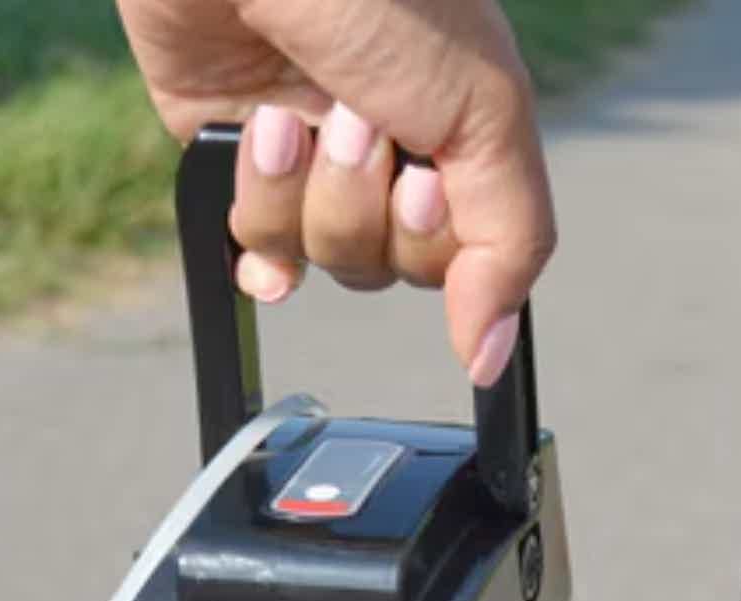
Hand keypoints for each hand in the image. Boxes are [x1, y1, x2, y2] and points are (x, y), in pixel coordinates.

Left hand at [117, 0, 555, 384]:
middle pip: (388, 265)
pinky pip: (251, 246)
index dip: (435, 232)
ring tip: (290, 108)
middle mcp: (389, 148)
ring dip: (301, 188)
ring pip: (317, 256)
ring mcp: (308, 157)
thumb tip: (489, 354)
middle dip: (364, 199)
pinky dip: (252, 219)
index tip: (423, 170)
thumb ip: (508, 243)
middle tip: (352, 116)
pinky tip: (255, 157)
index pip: (466, 255)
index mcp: (460, 129)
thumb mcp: (485, 113)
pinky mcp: (232, 156)